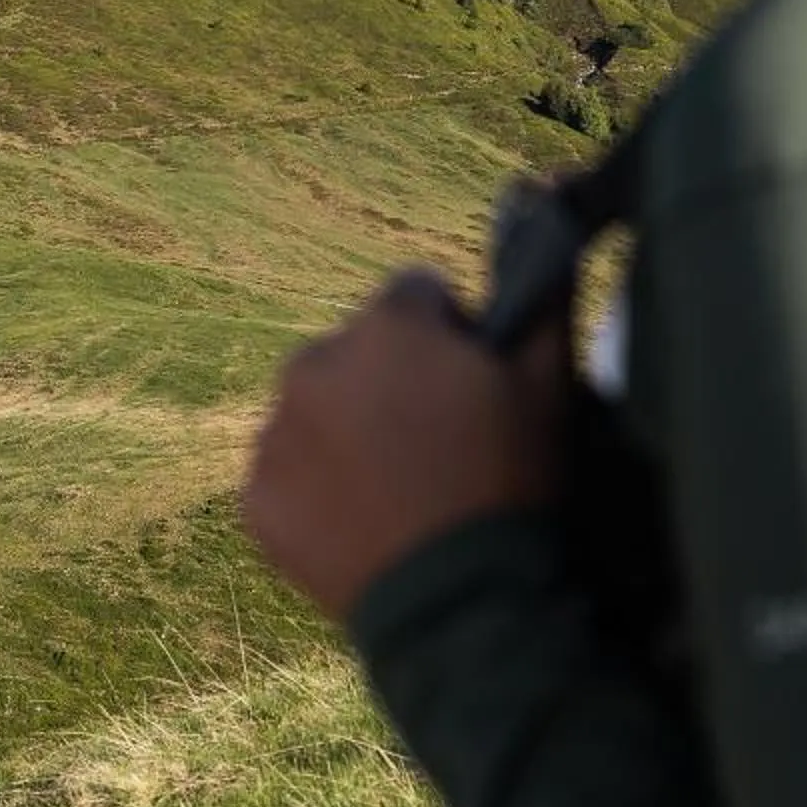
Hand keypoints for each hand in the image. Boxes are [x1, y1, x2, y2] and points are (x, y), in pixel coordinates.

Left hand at [243, 268, 567, 623]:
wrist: (461, 611)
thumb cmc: (512, 486)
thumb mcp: (550, 382)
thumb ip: (543, 283)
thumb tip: (538, 196)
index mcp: (387, 325)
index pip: (417, 295)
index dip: (452, 338)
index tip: (474, 388)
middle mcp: (315, 363)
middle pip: (360, 352)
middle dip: (394, 382)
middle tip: (439, 448)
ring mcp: (277, 434)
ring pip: (318, 409)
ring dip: (350, 431)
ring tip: (401, 492)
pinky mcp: (256, 498)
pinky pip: (286, 472)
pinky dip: (316, 489)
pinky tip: (363, 523)